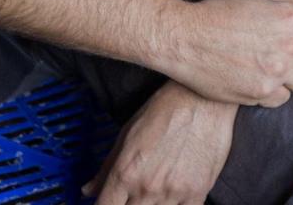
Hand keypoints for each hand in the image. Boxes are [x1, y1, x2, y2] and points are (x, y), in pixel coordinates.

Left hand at [85, 81, 234, 204]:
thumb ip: (107, 167)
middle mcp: (148, 187)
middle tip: (134, 192)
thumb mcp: (127, 133)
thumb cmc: (167, 108)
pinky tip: (174, 194)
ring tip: (156, 189)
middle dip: (128, 204)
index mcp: (126, 173)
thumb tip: (89, 188)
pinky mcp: (198, 192)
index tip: (108, 202)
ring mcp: (174, 192)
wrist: (204, 98)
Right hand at [160, 0, 292, 105]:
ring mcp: (276, 72)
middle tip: (292, 58)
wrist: (186, 38)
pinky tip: (261, 81)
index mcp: (292, 18)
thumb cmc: (218, 12)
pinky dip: (275, 92)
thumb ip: (285, 9)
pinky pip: (283, 98)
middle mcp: (289, 45)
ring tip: (278, 71)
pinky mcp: (260, 92)